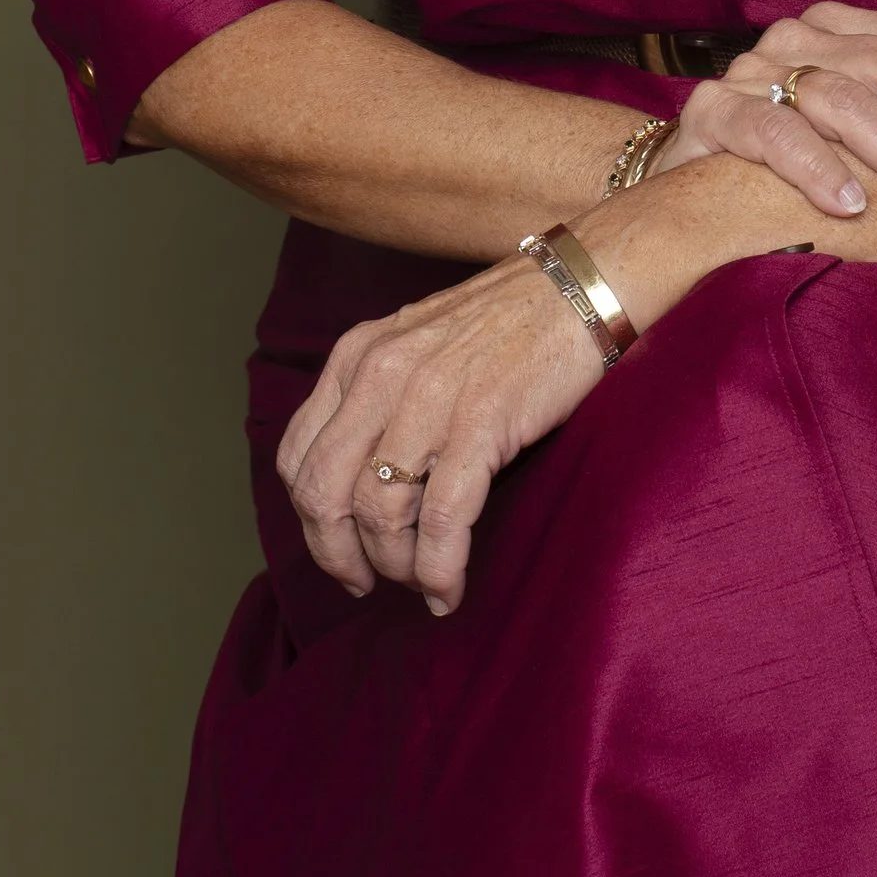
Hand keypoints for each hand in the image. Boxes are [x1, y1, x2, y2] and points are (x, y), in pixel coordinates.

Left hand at [275, 246, 606, 613]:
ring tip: (421, 584)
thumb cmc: (506, 321)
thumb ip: (378, 395)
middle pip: (322, 492)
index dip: (310, 519)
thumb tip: (362, 480)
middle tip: (364, 584)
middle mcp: (380, 374)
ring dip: (395, 567)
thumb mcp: (417, 342)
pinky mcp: (482, 422)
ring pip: (378, 513)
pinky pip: (440, 519)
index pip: (297, 456)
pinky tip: (447, 589)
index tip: (338, 547)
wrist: (579, 286)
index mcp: (356, 355)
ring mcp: (429, 398)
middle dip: (337, 555)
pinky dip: (438, 569)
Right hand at [653, 0, 876, 219]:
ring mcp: (754, 72)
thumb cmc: (799, 138)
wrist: (694, 174)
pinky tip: (851, 204)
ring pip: (835, 95)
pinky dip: (815, 167)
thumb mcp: (867, 99)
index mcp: (843, 28)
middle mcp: (800, 39)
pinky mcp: (713, 113)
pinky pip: (770, 132)